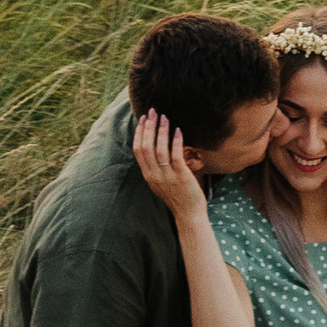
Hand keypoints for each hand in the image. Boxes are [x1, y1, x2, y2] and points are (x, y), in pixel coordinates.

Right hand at [130, 108, 210, 231]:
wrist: (189, 214)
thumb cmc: (177, 195)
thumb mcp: (160, 181)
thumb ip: (155, 166)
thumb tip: (154, 145)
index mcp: (148, 175)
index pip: (138, 150)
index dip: (140, 132)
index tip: (143, 118)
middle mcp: (154, 175)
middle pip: (146, 147)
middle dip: (148, 127)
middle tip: (153, 112)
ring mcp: (167, 176)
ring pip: (159, 149)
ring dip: (161, 131)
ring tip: (165, 117)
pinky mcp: (181, 176)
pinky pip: (175, 155)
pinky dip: (176, 141)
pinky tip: (178, 130)